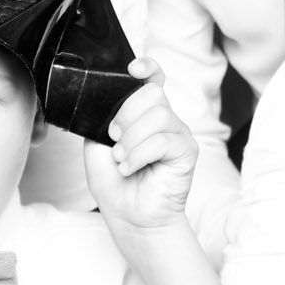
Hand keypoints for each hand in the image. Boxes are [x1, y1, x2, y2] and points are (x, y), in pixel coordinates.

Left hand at [83, 58, 194, 232]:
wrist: (129, 216)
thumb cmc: (114, 183)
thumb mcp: (97, 143)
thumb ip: (104, 117)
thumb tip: (109, 98)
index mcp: (143, 113)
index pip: (154, 79)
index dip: (147, 67)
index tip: (132, 69)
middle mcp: (164, 119)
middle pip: (152, 93)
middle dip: (126, 115)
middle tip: (114, 140)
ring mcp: (178, 134)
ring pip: (158, 114)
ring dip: (132, 139)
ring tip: (122, 159)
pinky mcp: (187, 152)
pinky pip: (164, 140)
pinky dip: (140, 154)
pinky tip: (130, 167)